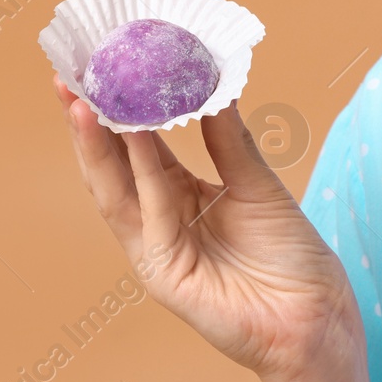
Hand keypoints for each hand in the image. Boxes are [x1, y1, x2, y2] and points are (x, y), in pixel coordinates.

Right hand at [55, 73, 365, 381]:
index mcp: (181, 196)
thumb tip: (212, 81)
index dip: (119, 110)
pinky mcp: (164, 274)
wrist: (314, 314)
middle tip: (67, 75)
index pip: (139, 147)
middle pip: (114, 166)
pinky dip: (141, 173)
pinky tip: (134, 135)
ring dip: (98, 145)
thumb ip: (229, 139)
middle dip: (87, 123)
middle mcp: (161, 220)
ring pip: (117, 190)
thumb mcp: (257, 183)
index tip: (100, 68)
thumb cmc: (290, 253)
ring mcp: (157, 249)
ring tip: (81, 100)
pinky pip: (151, 213)